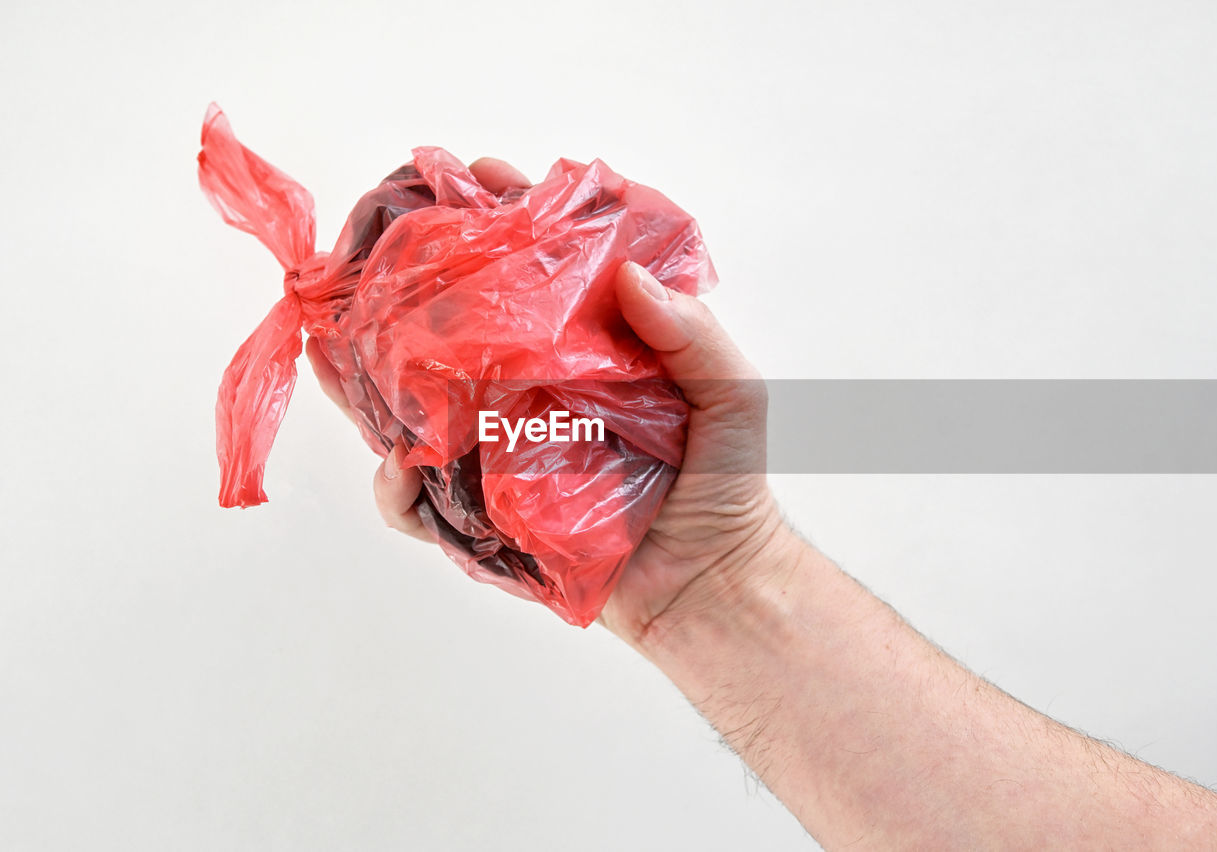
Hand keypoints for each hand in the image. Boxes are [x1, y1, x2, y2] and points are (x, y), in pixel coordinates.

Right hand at [305, 157, 794, 648]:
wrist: (711, 582)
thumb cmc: (726, 483)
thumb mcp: (731, 394)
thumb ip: (693, 334)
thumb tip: (629, 276)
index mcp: (586, 350)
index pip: (536, 272)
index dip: (506, 220)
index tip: (481, 178)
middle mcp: (531, 391)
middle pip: (457, 327)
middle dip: (410, 280)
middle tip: (377, 241)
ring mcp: (501, 452)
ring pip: (416, 405)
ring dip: (367, 370)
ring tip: (336, 333)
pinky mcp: (485, 517)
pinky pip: (420, 503)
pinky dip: (394, 485)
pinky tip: (398, 460)